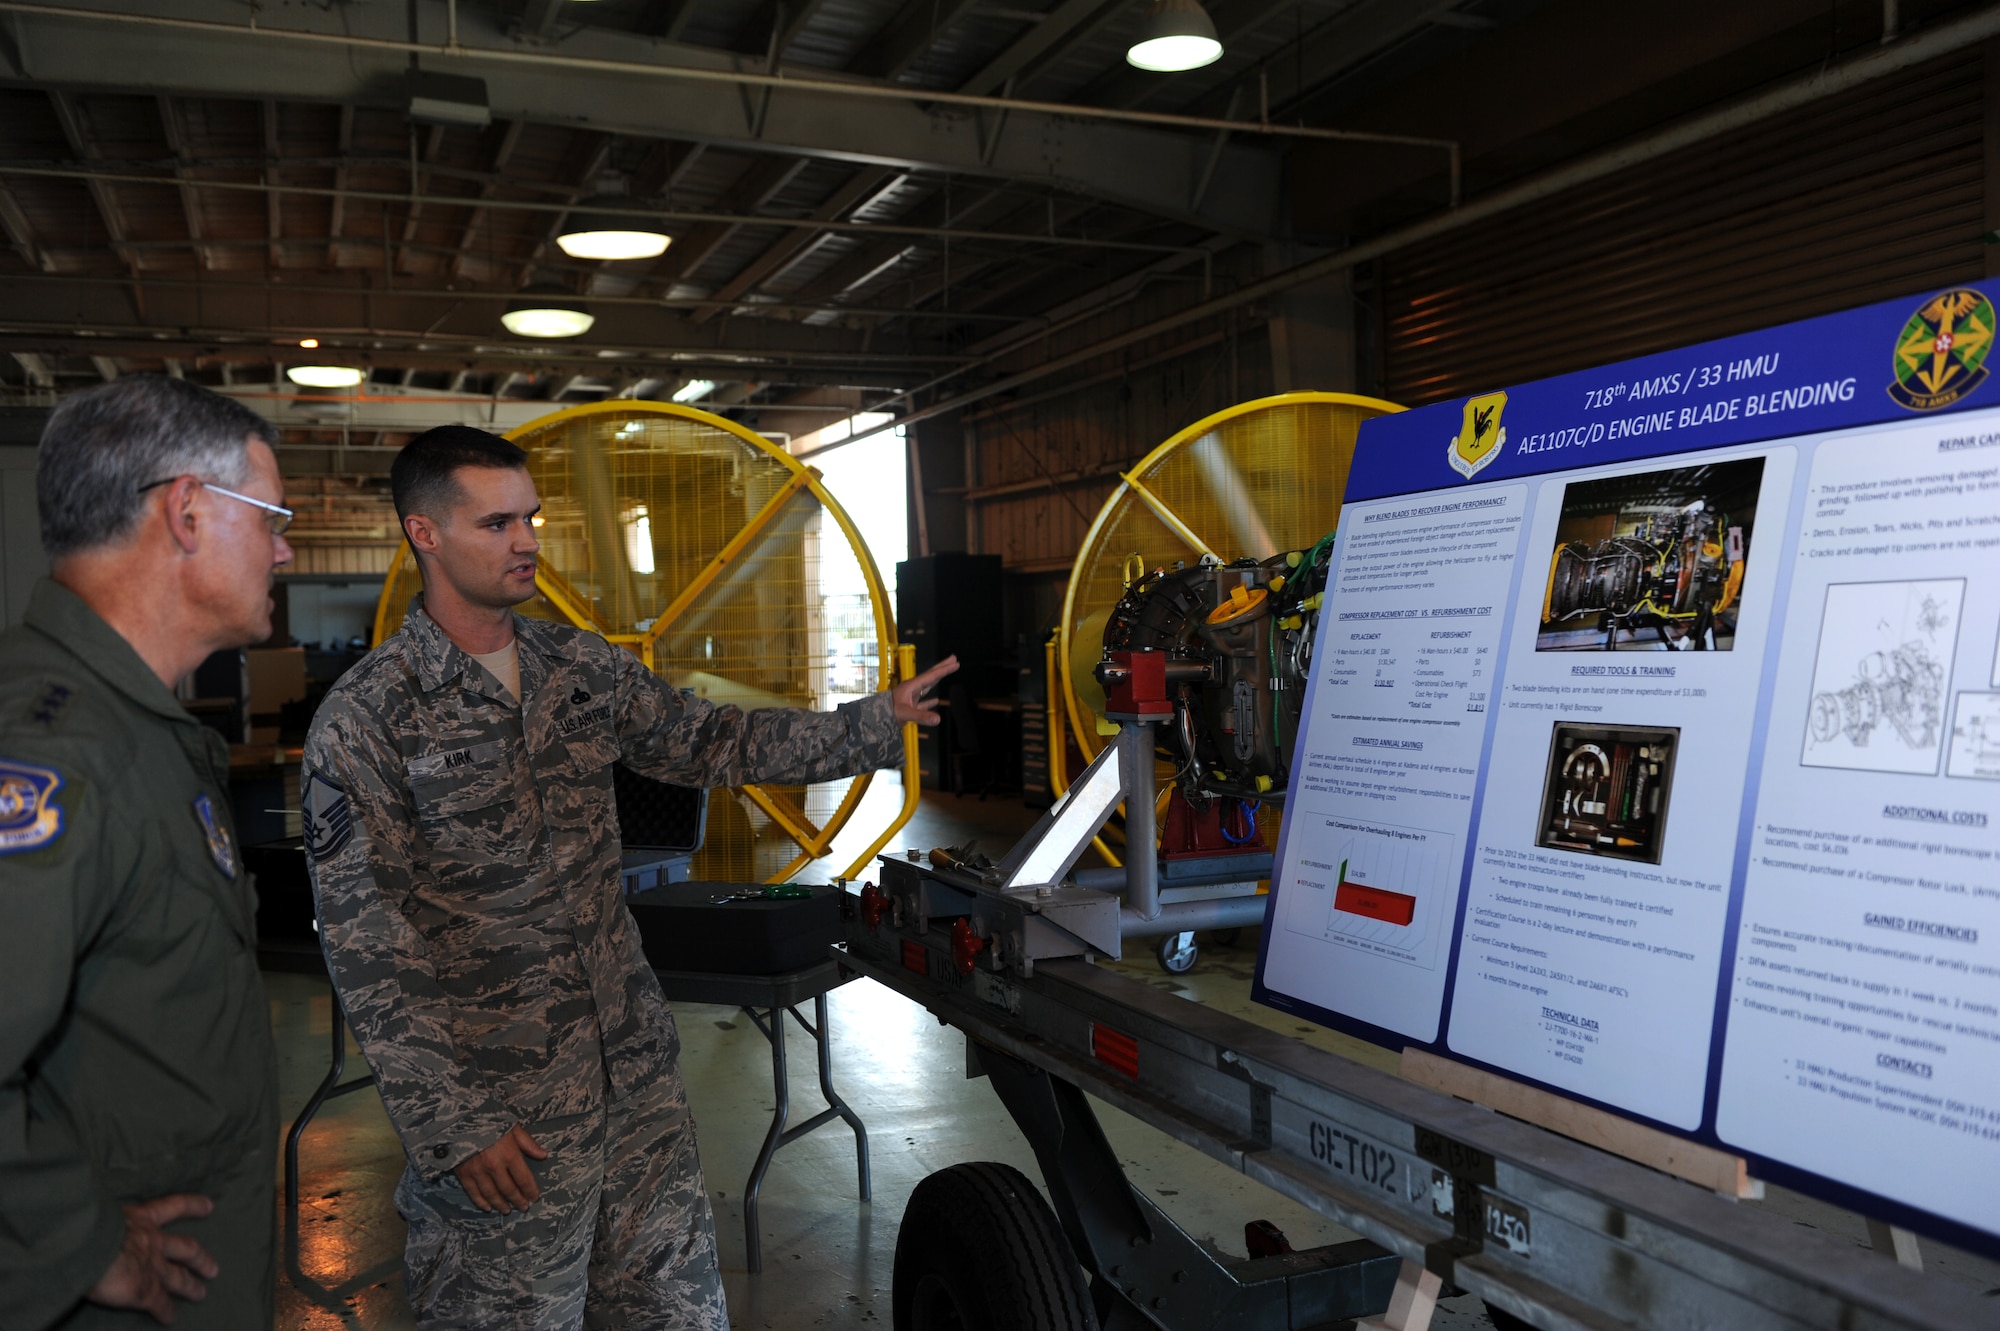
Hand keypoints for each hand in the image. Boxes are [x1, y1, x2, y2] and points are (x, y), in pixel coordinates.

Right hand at [87, 1194, 218, 1324]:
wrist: (88, 1247)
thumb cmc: (87, 1224)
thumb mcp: (102, 1212)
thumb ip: (108, 1220)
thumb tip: (95, 1219)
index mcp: (142, 1219)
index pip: (172, 1207)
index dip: (192, 1206)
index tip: (209, 1206)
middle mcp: (153, 1242)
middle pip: (186, 1249)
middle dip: (201, 1259)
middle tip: (214, 1268)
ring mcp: (153, 1267)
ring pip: (178, 1278)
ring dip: (190, 1286)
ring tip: (201, 1294)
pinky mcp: (145, 1291)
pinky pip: (160, 1304)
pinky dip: (165, 1311)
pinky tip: (169, 1319)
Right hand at [453, 1124, 548, 1213]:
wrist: (459, 1117)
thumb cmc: (489, 1118)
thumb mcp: (512, 1126)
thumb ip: (527, 1143)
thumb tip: (543, 1155)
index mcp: (509, 1153)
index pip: (523, 1178)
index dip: (530, 1190)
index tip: (535, 1198)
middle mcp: (494, 1166)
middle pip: (508, 1189)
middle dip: (517, 1200)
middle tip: (523, 1207)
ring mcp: (477, 1171)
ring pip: (491, 1194)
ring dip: (500, 1204)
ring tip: (507, 1210)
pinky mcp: (463, 1173)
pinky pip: (473, 1192)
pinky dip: (481, 1202)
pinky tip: (487, 1207)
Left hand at [891, 656, 959, 725]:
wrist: (872, 719)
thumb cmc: (885, 713)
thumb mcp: (904, 713)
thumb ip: (921, 716)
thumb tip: (938, 719)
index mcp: (911, 686)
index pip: (932, 676)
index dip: (945, 669)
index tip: (956, 663)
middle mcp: (911, 689)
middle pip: (930, 675)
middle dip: (942, 667)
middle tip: (954, 658)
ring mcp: (910, 698)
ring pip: (927, 686)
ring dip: (937, 679)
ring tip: (945, 673)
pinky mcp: (908, 707)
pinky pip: (923, 702)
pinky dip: (930, 701)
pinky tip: (936, 700)